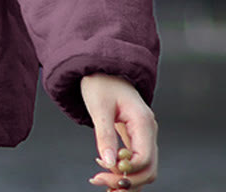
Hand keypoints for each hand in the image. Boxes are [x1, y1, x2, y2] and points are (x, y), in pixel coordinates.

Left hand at [81, 73, 158, 190]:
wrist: (102, 67)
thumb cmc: (100, 83)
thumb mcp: (99, 106)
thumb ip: (105, 134)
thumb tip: (108, 163)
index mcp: (143, 121)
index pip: (144, 158)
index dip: (126, 171)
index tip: (101, 171)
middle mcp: (148, 131)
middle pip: (148, 169)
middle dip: (128, 181)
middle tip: (100, 182)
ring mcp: (144, 135)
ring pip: (144, 169)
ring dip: (127, 180)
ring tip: (104, 185)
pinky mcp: (136, 137)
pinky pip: (136, 161)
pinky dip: (126, 171)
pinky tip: (109, 176)